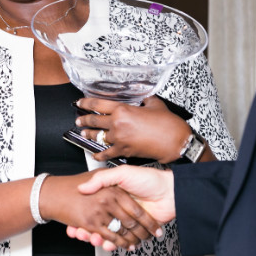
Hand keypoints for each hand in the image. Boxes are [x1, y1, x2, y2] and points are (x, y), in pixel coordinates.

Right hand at [65, 165, 174, 250]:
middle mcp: (118, 207)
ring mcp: (127, 219)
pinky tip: (107, 244)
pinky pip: (122, 240)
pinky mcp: (136, 230)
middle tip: (80, 234)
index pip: (93, 207)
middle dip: (88, 230)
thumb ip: (102, 179)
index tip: (74, 223)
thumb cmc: (149, 179)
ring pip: (108, 233)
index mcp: (112, 194)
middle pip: (98, 222)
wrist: (171, 192)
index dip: (83, 216)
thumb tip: (83, 187)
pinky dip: (114, 244)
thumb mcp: (122, 173)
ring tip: (93, 239)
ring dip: (99, 239)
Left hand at [75, 96, 192, 162]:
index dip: (86, 103)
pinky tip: (95, 154)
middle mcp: (118, 124)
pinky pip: (107, 153)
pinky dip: (100, 155)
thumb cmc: (168, 124)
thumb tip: (142, 100)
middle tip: (79, 119)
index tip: (80, 103)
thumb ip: (144, 100)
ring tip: (84, 133)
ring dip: (89, 134)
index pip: (98, 104)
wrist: (175, 142)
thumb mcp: (155, 104)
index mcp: (123, 109)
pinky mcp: (124, 151)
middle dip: (84, 119)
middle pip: (94, 120)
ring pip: (98, 136)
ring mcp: (120, 139)